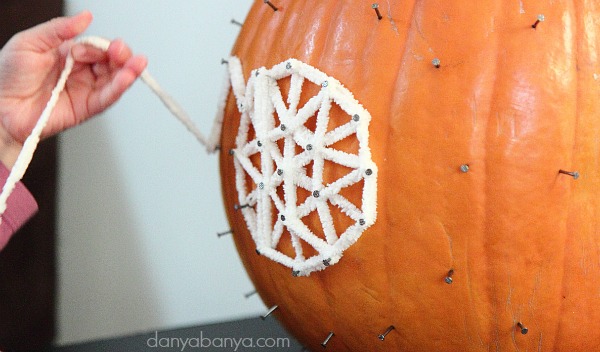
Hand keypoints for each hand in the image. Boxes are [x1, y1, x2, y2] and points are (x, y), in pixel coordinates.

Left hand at [0, 11, 146, 167]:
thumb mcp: (29, 42)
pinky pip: (107, 98)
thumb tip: (85, 17)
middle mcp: (80, 72)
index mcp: (68, 54)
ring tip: (136, 64)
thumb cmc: (7, 77)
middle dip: (121, 56)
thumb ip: (58, 29)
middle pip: (110, 63)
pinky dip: (119, 88)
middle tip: (121, 52)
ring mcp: (85, 90)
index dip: (103, 46)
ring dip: (128, 72)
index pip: (96, 47)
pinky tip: (127, 78)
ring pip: (114, 80)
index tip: (105, 45)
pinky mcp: (86, 109)